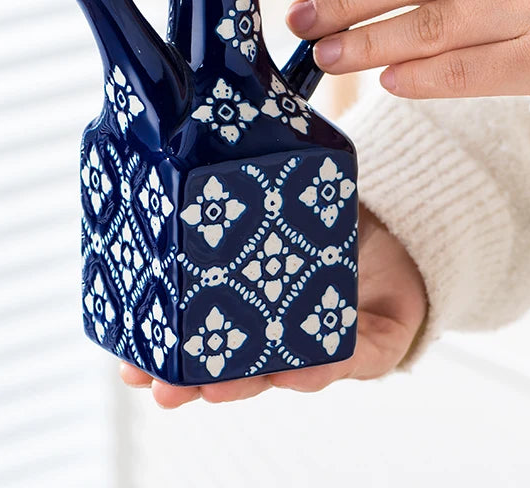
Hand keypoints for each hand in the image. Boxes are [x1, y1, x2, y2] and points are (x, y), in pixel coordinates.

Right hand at [119, 205, 426, 408]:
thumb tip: (191, 142)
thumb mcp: (280, 195)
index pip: (203, 332)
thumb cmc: (327, 218)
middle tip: (158, 387)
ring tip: (214, 388)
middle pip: (232, 365)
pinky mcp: (371, 346)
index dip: (168, 350)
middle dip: (193, 380)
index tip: (127, 362)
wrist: (402, 231)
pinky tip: (299, 371)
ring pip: (281, 373)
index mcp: (251, 302)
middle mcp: (281, 332)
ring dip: (246, 384)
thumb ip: (243, 182)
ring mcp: (323, 342)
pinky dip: (323, 367)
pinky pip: (348, 360)